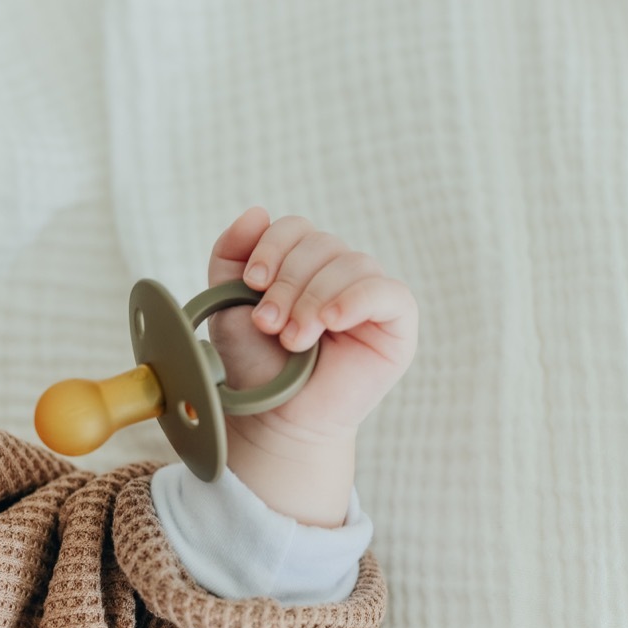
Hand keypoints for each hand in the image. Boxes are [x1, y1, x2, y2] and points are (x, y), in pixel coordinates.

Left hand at [207, 207, 417, 525]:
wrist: (275, 417)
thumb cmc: (256, 363)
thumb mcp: (229, 302)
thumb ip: (232, 254)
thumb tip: (257, 211)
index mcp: (305, 263)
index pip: (297, 227)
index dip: (273, 247)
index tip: (252, 283)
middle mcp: (341, 273)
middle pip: (323, 243)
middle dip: (290, 283)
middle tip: (270, 324)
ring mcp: (371, 296)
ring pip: (352, 264)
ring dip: (315, 300)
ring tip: (295, 339)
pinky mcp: (397, 323)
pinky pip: (389, 293)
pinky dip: (358, 299)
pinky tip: (333, 321)